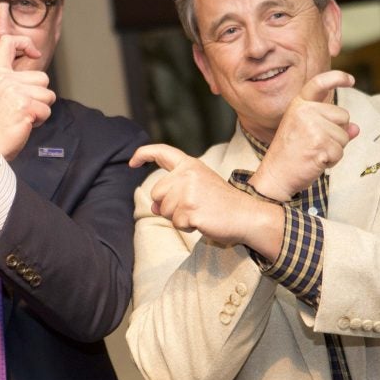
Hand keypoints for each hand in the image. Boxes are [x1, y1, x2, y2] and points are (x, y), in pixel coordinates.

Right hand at [0, 34, 55, 159]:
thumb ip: (14, 82)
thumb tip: (38, 75)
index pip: (8, 42)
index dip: (25, 43)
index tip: (34, 53)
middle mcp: (4, 79)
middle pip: (42, 77)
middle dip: (39, 95)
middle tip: (21, 110)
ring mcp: (14, 91)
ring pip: (48, 95)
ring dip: (41, 109)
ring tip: (21, 117)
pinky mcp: (25, 106)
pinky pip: (47, 110)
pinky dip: (40, 120)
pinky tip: (24, 124)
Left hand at [130, 144, 283, 255]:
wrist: (247, 215)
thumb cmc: (222, 203)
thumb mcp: (198, 187)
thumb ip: (174, 191)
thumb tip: (153, 207)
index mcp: (190, 164)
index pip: (162, 152)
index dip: (143, 155)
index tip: (132, 162)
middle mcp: (187, 174)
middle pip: (156, 193)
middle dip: (167, 205)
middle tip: (193, 207)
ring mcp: (188, 192)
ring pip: (163, 210)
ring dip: (178, 217)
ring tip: (200, 212)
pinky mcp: (190, 210)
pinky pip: (176, 223)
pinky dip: (187, 227)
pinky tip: (202, 221)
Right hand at [251, 70, 359, 200]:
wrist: (275, 175)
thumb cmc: (290, 154)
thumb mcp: (307, 132)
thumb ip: (331, 126)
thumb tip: (355, 128)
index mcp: (299, 105)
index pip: (319, 83)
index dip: (337, 78)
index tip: (351, 80)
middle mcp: (305, 111)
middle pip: (343, 116)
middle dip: (337, 133)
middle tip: (314, 144)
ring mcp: (312, 127)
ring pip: (344, 136)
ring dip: (334, 149)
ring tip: (313, 153)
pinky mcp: (320, 144)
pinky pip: (340, 152)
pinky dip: (332, 161)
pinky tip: (315, 162)